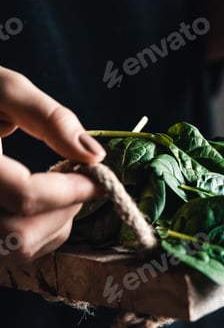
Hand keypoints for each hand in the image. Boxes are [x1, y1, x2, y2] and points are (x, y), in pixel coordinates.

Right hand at [0, 66, 105, 263]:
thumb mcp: (3, 90)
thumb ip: (49, 118)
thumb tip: (93, 154)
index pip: (25, 196)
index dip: (72, 189)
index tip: (99, 175)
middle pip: (21, 233)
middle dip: (65, 207)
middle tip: (80, 179)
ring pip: (19, 248)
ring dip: (56, 222)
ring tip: (61, 187)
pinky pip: (12, 248)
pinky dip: (41, 231)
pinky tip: (44, 202)